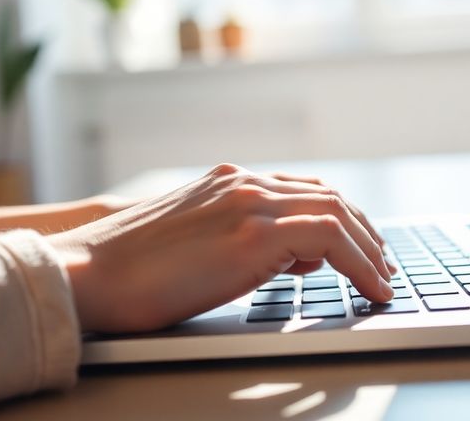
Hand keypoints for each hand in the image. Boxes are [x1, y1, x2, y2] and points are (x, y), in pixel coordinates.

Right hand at [48, 164, 396, 332]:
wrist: (85, 273)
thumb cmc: (128, 271)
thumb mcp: (195, 244)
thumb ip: (242, 240)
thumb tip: (291, 256)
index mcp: (227, 182)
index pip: (302, 190)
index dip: (340, 218)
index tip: (359, 246)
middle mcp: (243, 182)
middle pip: (328, 196)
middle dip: (364, 231)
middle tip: (382, 264)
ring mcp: (248, 201)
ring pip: (337, 211)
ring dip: (370, 248)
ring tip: (383, 280)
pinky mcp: (252, 232)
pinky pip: (331, 236)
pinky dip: (362, 262)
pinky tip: (371, 287)